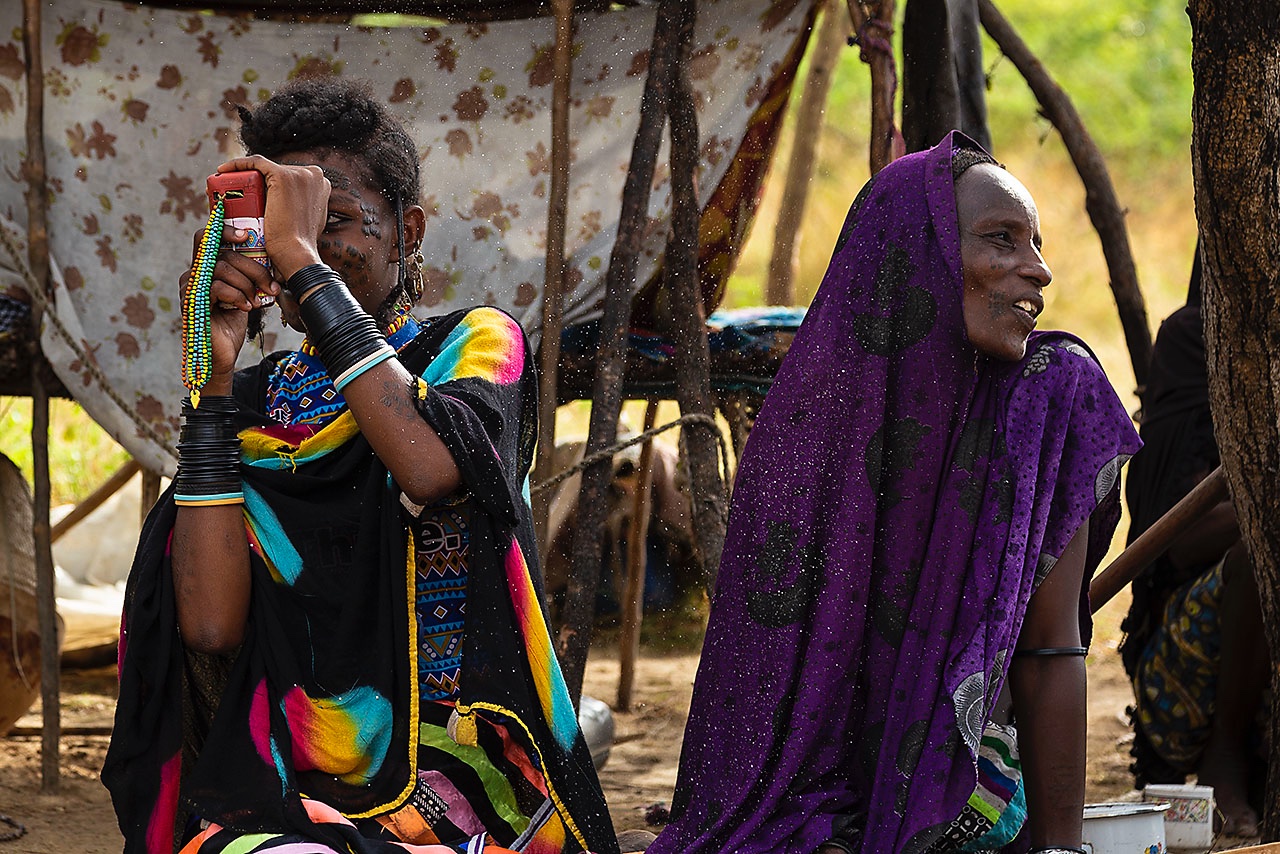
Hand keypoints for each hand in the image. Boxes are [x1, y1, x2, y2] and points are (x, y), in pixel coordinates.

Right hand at [181, 224, 279, 391]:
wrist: (222, 355)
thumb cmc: (232, 323)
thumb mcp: (245, 293)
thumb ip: (249, 276)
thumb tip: (271, 261)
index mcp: (205, 268)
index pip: (207, 237)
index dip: (224, 230)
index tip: (246, 236)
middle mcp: (194, 274)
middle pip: (224, 254)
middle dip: (254, 269)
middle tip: (270, 286)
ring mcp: (190, 288)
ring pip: (222, 268)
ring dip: (247, 285)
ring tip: (255, 301)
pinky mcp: (192, 303)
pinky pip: (216, 287)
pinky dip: (237, 296)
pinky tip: (245, 308)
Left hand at [215, 155, 329, 279]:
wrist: (295, 254)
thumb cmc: (297, 247)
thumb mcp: (305, 224)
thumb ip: (301, 209)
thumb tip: (290, 211)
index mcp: (321, 184)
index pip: (289, 179)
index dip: (267, 185)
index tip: (250, 195)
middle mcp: (314, 174)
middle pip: (276, 173)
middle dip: (254, 180)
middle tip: (233, 193)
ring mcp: (300, 174)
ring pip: (263, 169)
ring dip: (242, 175)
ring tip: (224, 188)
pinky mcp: (283, 175)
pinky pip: (255, 163)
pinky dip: (237, 165)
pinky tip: (222, 172)